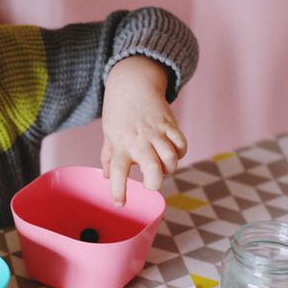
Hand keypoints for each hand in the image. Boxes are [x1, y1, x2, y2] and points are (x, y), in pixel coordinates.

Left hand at [100, 56, 187, 204]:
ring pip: (170, 157)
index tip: (120, 204)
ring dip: (169, 168)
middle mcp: (138, 140)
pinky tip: (173, 153)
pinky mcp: (170, 124)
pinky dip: (181, 153)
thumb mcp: (109, 134)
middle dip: (154, 182)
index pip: (117, 170)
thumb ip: (108, 156)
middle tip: (150, 184)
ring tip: (162, 167)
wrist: (133, 83)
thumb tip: (106, 176)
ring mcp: (156, 132)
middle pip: (152, 167)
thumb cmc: (119, 112)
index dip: (118, 189)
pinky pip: (182, 144)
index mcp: (120, 144)